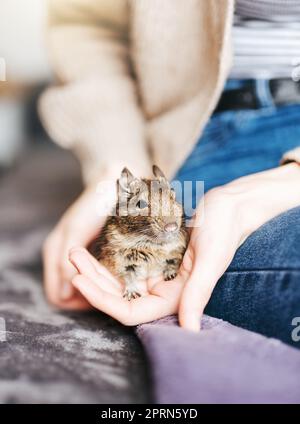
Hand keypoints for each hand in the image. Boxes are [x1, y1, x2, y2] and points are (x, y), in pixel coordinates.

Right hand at [42, 169, 116, 309]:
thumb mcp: (75, 232)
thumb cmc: (93, 204)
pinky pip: (96, 276)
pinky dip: (105, 281)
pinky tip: (120, 278)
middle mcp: (64, 257)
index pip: (57, 295)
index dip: (75, 302)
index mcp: (54, 253)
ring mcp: (80, 255)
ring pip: (86, 286)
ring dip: (99, 290)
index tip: (99, 299)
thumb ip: (64, 262)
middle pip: (71, 294)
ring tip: (119, 288)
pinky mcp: (95, 252)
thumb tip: (63, 296)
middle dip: (89, 298)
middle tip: (113, 294)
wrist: (112, 183)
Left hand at [68, 164, 299, 326]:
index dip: (102, 301)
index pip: (131, 311)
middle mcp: (165, 290)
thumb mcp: (210, 259)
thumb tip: (190, 331)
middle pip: (118, 296)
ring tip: (76, 250)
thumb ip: (197, 294)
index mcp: (176, 298)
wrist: (230, 205)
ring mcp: (158, 274)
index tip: (78, 280)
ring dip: (96, 267)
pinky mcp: (155, 257)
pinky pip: (126, 263)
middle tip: (72, 257)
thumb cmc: (224, 229)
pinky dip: (110, 256)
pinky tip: (95, 246)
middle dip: (92, 280)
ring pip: (119, 280)